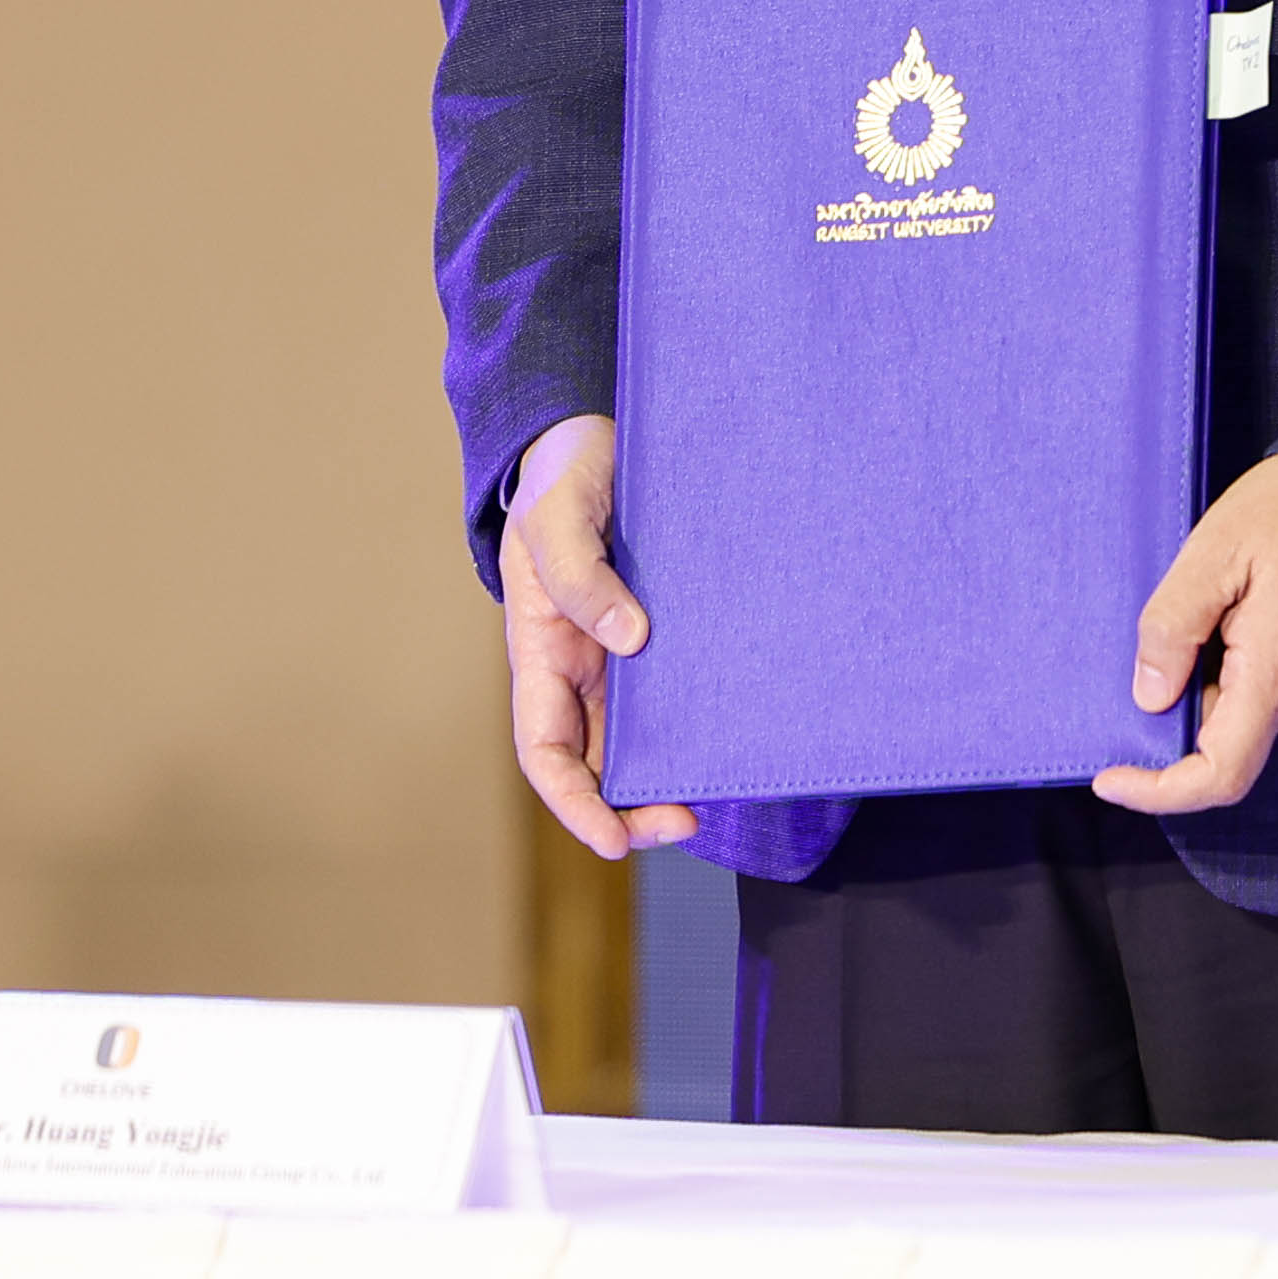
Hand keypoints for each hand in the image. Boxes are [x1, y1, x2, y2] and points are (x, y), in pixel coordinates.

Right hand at [501, 415, 696, 862]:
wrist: (590, 438)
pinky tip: (736, 729)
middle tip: (687, 822)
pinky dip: (698, 721)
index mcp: (540, 653)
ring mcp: (618, 654)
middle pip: (596, 763)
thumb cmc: (561, 480)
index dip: (574, 805)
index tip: (616, 840)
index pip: (545, 753)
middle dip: (632, 807)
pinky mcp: (659, 630)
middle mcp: (579, 667)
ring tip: (721, 787)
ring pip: (639, 737)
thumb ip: (582, 577)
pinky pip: (676, 691)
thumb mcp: (557, 520)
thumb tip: (628, 640)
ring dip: (670, 771)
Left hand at [1094, 451, 1277, 814]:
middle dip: (1189, 697)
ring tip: (1233, 602)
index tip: (1112, 777)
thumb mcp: (1215, 548)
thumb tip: (1149, 696)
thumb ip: (1173, 626)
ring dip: (1222, 678)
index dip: (1157, 792)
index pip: (1219, 774)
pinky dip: (1252, 671)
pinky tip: (1259, 611)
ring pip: (1252, 716)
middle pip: (1227, 739)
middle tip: (1189, 619)